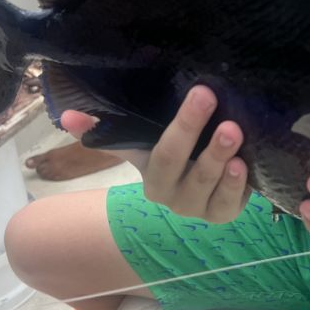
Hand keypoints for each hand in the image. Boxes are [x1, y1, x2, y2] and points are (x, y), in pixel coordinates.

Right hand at [60, 85, 248, 222]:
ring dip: (217, 155)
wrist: (209, 195)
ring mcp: (196, 207)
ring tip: (232, 130)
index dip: (157, 126)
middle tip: (206, 96)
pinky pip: (228, 203)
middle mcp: (169, 194)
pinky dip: (235, 185)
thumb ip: (110, 131)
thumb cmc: (178, 160)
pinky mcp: (223, 214)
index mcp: (149, 173)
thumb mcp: (147, 145)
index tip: (158, 97)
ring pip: (204, 182)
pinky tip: (242, 165)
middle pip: (174, 160)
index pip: (150, 148)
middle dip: (189, 127)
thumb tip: (67, 115)